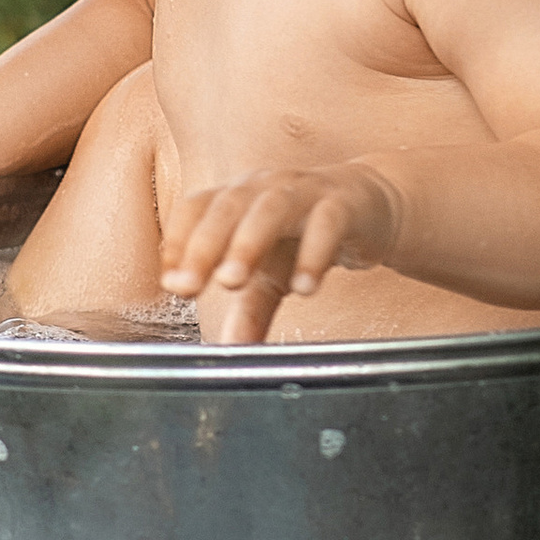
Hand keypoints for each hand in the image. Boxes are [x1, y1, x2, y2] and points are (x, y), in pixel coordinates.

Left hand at [160, 164, 402, 346]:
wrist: (370, 207)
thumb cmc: (306, 234)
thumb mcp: (273, 276)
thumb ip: (250, 312)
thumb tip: (230, 351)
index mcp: (237, 198)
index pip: (196, 208)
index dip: (178, 240)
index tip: (169, 282)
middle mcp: (264, 188)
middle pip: (227, 207)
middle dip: (204, 246)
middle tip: (189, 286)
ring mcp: (304, 191)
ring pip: (270, 208)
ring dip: (248, 242)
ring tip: (233, 282)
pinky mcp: (343, 204)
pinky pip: (327, 223)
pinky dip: (314, 254)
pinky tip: (304, 288)